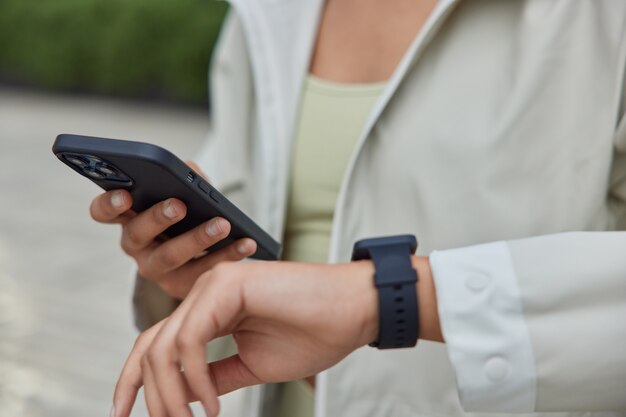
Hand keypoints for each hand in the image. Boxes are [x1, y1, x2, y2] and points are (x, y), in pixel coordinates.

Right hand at [89, 162, 256, 299]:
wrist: (203, 249)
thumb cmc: (189, 211)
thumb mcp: (186, 191)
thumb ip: (184, 177)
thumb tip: (189, 169)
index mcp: (127, 217)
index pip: (103, 211)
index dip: (109, 204)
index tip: (124, 196)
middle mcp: (136, 245)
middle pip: (137, 234)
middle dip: (158, 218)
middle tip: (179, 205)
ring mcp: (156, 269)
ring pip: (170, 257)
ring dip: (198, 239)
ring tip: (222, 225)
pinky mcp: (181, 286)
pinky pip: (203, 272)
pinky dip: (229, 254)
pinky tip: (247, 242)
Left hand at [110, 260, 380, 416]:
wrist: (355, 310)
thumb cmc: (315, 333)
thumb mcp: (253, 365)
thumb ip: (216, 375)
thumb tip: (185, 397)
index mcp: (209, 308)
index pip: (156, 343)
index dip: (133, 381)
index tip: (124, 415)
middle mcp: (205, 291)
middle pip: (150, 346)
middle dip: (150, 396)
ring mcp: (214, 284)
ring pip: (164, 346)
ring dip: (171, 394)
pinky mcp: (228, 286)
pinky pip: (191, 340)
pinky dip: (195, 378)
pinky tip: (213, 405)